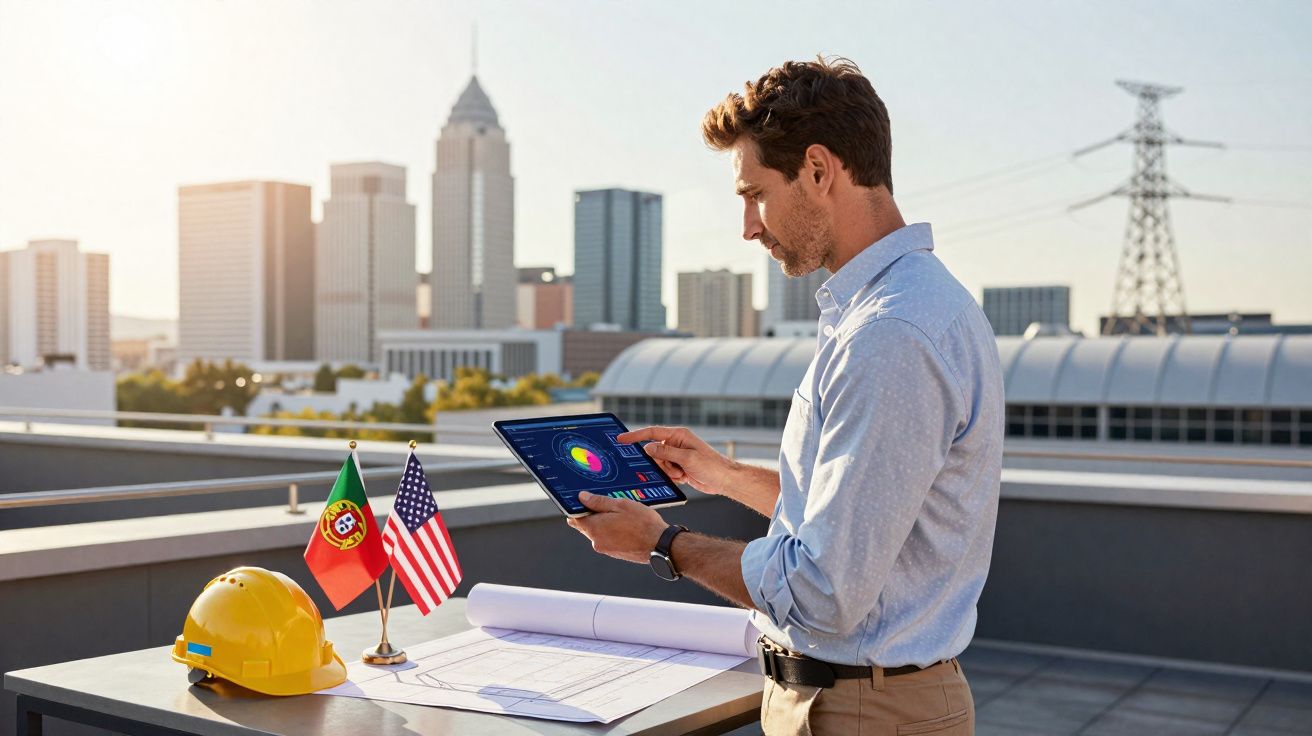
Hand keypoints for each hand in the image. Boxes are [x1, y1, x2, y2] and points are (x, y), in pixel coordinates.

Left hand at [566, 492, 668, 563]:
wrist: (660, 545)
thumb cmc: (643, 524)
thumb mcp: (620, 505)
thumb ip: (598, 501)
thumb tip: (582, 497)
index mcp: (595, 528)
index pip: (574, 518)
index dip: (577, 508)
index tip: (584, 500)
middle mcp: (596, 541)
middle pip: (586, 525)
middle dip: (593, 515)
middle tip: (609, 505)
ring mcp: (606, 549)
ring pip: (598, 532)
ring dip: (605, 523)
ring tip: (622, 515)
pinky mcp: (615, 553)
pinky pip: (608, 539)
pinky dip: (612, 531)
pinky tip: (626, 525)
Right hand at [616, 426, 734, 495]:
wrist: (724, 480)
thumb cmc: (711, 465)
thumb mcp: (687, 458)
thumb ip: (666, 453)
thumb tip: (647, 448)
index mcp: (678, 435)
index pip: (651, 433)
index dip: (635, 435)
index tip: (620, 439)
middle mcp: (676, 444)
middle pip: (653, 452)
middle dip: (660, 463)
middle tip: (675, 468)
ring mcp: (676, 456)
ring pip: (658, 464)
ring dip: (668, 471)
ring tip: (683, 473)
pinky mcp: (678, 467)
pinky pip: (664, 472)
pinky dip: (671, 476)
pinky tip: (683, 477)